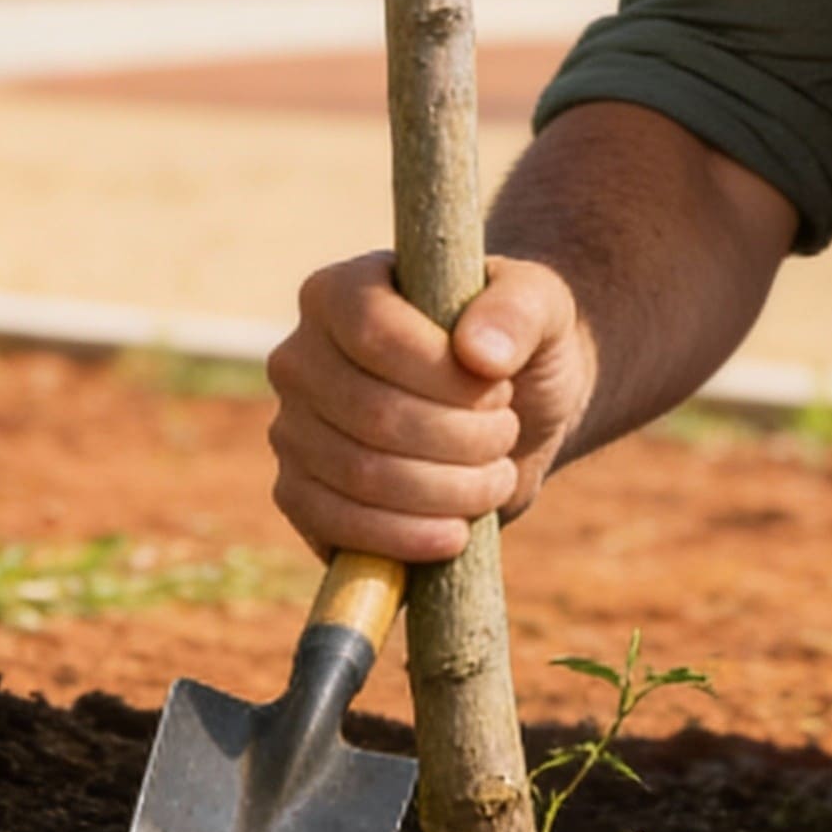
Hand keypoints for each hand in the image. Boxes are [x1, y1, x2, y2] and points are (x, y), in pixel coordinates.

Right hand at [265, 252, 595, 560]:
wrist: (510, 416)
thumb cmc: (515, 347)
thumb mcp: (539, 306)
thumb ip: (518, 309)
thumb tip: (479, 353)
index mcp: (340, 292)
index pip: (373, 331)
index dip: (445, 375)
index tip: (501, 389)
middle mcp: (300, 357)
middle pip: (373, 411)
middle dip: (462, 438)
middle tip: (507, 434)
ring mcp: (291, 428)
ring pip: (361, 474)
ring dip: (448, 490)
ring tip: (495, 477)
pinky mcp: (298, 494)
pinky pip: (335, 525)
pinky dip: (406, 538)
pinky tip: (455, 533)